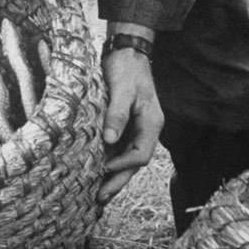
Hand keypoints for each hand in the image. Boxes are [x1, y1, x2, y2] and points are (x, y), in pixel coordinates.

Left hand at [97, 48, 163, 205]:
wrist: (127, 51)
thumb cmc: (126, 68)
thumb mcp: (122, 89)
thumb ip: (116, 114)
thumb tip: (109, 140)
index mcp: (152, 123)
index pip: (140, 154)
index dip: (122, 165)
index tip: (103, 169)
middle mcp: (147, 130)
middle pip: (135, 163)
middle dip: (118, 181)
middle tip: (100, 197)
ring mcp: (137, 128)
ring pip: (127, 159)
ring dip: (113, 175)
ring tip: (97, 193)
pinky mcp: (125, 125)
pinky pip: (119, 149)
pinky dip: (110, 161)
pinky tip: (97, 170)